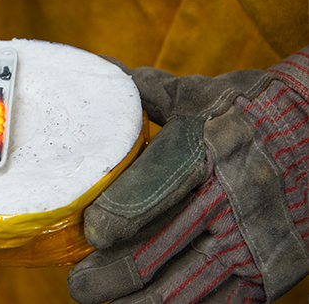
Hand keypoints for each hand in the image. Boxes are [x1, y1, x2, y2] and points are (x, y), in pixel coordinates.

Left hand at [68, 49, 307, 302]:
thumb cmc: (254, 109)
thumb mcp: (202, 93)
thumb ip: (147, 92)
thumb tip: (100, 71)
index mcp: (209, 147)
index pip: (152, 188)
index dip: (115, 216)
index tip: (89, 231)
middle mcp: (231, 197)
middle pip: (155, 251)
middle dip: (108, 277)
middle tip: (79, 284)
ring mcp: (253, 240)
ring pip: (182, 290)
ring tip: (105, 303)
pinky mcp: (273, 270)